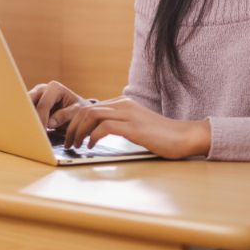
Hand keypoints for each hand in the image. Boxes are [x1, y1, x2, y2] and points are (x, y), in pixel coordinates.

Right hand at [28, 80, 90, 128]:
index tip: (41, 133)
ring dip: (26, 119)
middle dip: (29, 117)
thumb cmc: (78, 111)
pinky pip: (25, 112)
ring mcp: (35, 95)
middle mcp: (42, 88)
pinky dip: (26, 121)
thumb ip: (64, 116)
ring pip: (24, 107)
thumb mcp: (77, 113)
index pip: (43, 105)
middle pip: (29, 102)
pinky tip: (28, 130)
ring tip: (28, 132)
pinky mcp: (31, 104)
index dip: (41, 119)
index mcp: (54, 88)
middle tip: (30, 132)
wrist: (77, 111)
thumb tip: (49, 123)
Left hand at [62, 96, 210, 158]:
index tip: (66, 132)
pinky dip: (93, 137)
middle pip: (86, 109)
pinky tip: (91, 146)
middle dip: (71, 125)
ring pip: (91, 115)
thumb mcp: (134, 125)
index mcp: (121, 102)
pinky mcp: (133, 126)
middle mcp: (122, 104)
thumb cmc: (159, 135)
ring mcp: (128, 114)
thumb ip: (117, 124)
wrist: (183, 136)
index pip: (89, 106)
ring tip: (75, 144)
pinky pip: (104, 127)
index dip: (73, 119)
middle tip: (66, 141)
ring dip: (78, 131)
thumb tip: (95, 133)